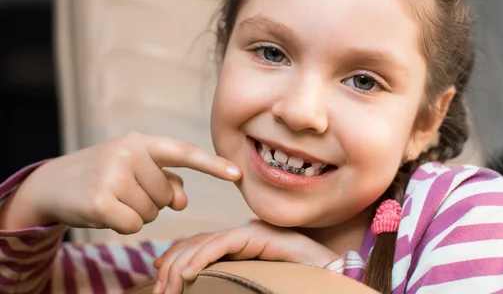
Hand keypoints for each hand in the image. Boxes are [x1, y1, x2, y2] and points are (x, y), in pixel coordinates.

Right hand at [0, 132, 240, 231]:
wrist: (52, 184)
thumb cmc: (104, 176)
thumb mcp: (136, 169)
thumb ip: (166, 180)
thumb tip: (183, 202)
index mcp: (141, 141)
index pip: (184, 152)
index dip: (212, 165)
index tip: (237, 174)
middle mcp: (128, 153)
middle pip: (167, 196)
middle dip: (151, 201)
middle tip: (123, 190)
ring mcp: (113, 175)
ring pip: (152, 213)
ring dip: (136, 213)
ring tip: (113, 197)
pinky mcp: (100, 200)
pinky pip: (133, 225)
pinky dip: (123, 225)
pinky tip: (104, 211)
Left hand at [152, 220, 338, 293]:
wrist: (325, 273)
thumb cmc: (292, 281)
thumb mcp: (248, 282)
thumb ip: (227, 281)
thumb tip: (198, 287)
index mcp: (238, 246)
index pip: (199, 245)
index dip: (176, 257)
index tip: (157, 275)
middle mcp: (241, 235)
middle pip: (197, 243)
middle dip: (172, 265)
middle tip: (159, 291)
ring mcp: (250, 233)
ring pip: (205, 243)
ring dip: (181, 265)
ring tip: (169, 288)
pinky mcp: (258, 235)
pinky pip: (224, 244)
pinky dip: (202, 258)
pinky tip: (188, 274)